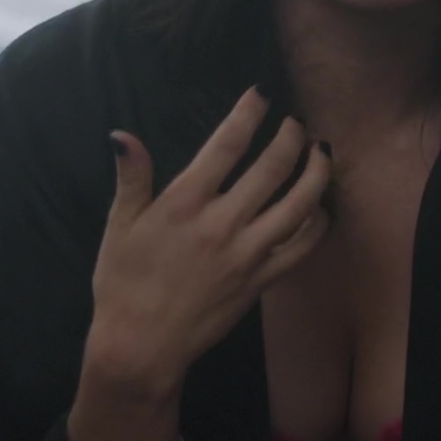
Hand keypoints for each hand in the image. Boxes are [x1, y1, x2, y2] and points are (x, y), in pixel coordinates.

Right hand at [85, 88, 330, 396]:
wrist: (141, 347)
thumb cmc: (124, 285)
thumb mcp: (119, 227)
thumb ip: (132, 179)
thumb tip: (123, 136)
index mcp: (184, 204)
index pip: (227, 144)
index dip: (249, 113)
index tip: (261, 94)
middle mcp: (222, 223)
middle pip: (274, 166)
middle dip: (292, 136)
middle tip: (296, 122)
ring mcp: (248, 253)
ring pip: (300, 203)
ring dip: (318, 171)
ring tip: (322, 152)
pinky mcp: (262, 280)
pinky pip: (304, 247)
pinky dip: (319, 223)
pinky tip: (321, 206)